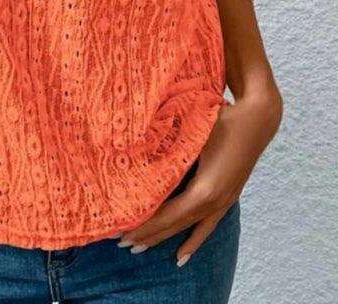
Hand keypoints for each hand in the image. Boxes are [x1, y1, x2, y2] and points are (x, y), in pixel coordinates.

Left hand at [117, 92, 282, 265]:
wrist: (257, 119)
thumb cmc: (221, 121)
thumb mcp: (191, 137)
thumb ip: (168, 152)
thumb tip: (134, 157)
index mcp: (203, 191)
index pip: (166, 215)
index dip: (143, 225)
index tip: (120, 233)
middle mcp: (213, 202)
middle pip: (174, 224)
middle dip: (147, 234)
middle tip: (120, 243)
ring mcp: (222, 203)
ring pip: (187, 227)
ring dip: (162, 238)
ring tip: (138, 249)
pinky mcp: (227, 199)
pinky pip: (207, 227)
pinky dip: (193, 242)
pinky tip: (181, 257)